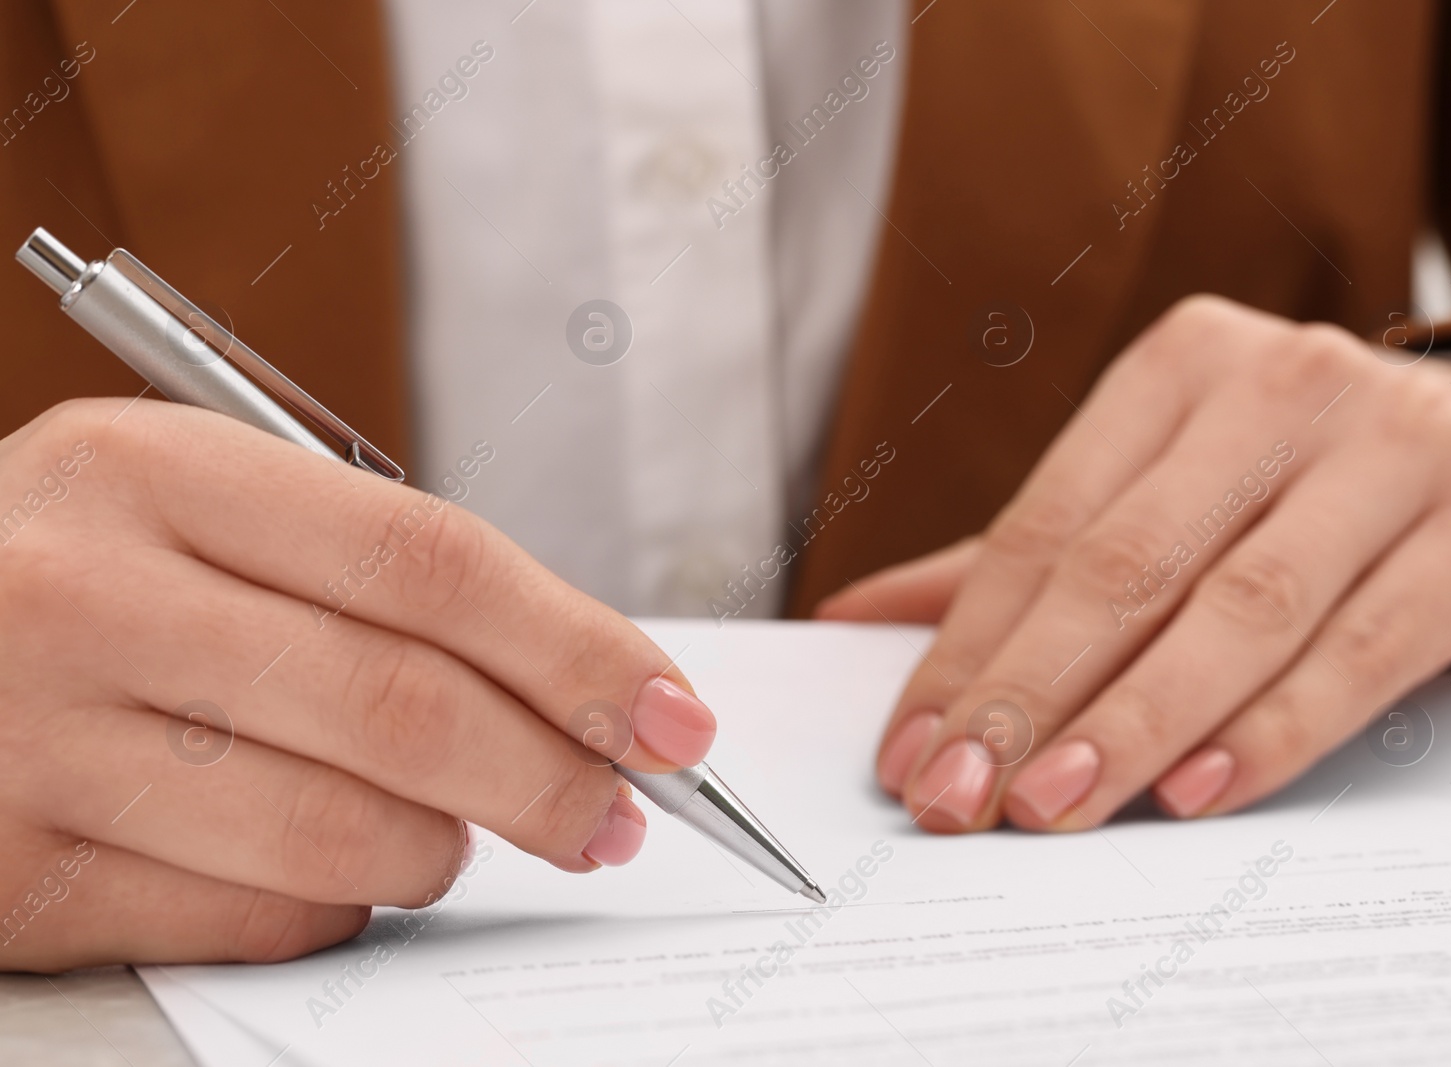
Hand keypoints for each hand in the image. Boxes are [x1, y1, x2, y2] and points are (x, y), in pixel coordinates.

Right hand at [0, 399, 715, 971]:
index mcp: (150, 467)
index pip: (431, 564)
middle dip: (552, 775)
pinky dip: (338, 907)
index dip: (579, 648)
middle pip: (404, 707)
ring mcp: (34, 742)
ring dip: (445, 848)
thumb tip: (571, 686)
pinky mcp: (15, 876)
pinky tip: (330, 868)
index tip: (671, 715)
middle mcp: (82, 593)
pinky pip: (256, 918)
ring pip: (342, 834)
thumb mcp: (191, 506)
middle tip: (618, 811)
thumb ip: (365, 574)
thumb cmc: (74, 571)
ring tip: (455, 829)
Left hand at [819, 296, 1450, 831]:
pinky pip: (1357, 650)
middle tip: (959, 795)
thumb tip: (852, 621)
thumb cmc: (1299, 480)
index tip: (911, 748)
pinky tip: (1191, 791)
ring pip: (1237, 610)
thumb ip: (1023, 556)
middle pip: (1126, 565)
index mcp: (1182, 365)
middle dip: (1028, 693)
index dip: (968, 646)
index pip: (1046, 525)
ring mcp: (1394, 448)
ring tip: (1051, 806)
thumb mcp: (1165, 487)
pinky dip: (1268, 730)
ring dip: (1131, 723)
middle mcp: (1284, 386)